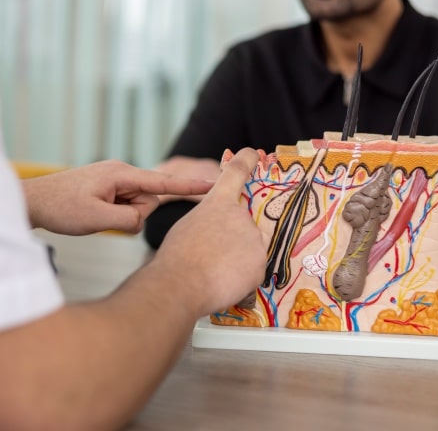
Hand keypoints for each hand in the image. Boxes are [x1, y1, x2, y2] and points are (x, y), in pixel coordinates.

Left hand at [22, 160, 213, 235]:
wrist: (32, 201)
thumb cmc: (59, 207)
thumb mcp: (97, 219)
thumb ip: (129, 220)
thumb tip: (142, 220)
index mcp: (121, 174)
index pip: (163, 182)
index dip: (189, 186)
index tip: (213, 183)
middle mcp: (121, 173)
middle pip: (147, 199)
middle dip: (132, 214)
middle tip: (103, 216)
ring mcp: (114, 180)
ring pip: (135, 206)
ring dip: (120, 217)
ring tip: (94, 215)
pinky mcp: (108, 189)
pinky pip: (124, 206)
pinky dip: (114, 215)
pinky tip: (94, 214)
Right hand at [152, 148, 266, 314]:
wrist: (181, 284)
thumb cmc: (177, 257)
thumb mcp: (188, 225)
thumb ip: (208, 219)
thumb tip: (214, 228)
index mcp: (218, 202)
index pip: (236, 172)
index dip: (247, 160)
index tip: (253, 154)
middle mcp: (241, 216)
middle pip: (245, 226)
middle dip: (234, 241)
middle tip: (214, 257)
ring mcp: (254, 239)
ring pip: (250, 250)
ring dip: (238, 261)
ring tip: (215, 272)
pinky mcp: (261, 263)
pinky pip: (253, 272)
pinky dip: (242, 279)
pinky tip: (224, 283)